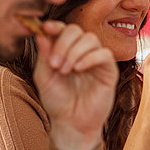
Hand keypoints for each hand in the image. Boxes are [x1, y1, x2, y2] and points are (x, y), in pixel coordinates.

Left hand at [33, 21, 117, 149]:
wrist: (72, 124)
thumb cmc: (57, 101)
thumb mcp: (44, 77)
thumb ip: (44, 56)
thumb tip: (41, 33)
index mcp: (65, 51)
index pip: (63, 30)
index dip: (55, 26)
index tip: (45, 28)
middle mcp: (82, 52)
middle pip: (76, 31)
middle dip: (63, 43)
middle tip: (54, 64)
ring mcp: (96, 60)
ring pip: (90, 39)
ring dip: (74, 52)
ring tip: (65, 71)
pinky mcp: (109, 70)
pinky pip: (104, 54)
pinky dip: (90, 58)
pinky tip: (78, 69)